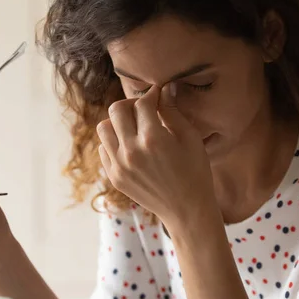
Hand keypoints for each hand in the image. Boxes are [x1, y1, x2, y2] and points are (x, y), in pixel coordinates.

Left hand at [96, 83, 217, 226]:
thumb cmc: (195, 172)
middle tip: (144, 109)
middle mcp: (131, 151)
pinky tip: (131, 146)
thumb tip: (165, 88)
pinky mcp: (114, 177)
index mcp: (153, 139)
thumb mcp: (190, 138)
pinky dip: (114, 142)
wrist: (187, 210)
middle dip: (131, 104)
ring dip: (118, 122)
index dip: (152, 95)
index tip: (158, 96)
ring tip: (134, 127)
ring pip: (104, 128)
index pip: (142, 103)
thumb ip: (173, 111)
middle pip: (116, 110)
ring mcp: (119, 166)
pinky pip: (103, 149)